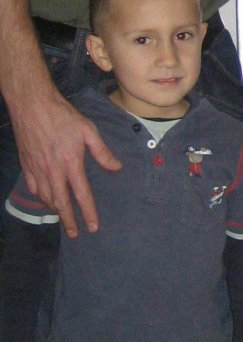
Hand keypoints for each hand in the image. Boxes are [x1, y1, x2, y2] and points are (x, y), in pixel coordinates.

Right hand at [9, 85, 120, 236]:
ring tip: (64, 219)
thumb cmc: (63, 117)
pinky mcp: (26, 166)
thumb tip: (117, 168)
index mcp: (71, 164)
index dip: (88, 213)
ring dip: (56, 210)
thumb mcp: (89, 131)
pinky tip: (47, 200)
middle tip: (76, 234)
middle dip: (69, 220)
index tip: (93, 227)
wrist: (33, 107)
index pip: (82, 195)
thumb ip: (103, 152)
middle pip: (61, 203)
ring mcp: (37, 170)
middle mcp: (52, 172)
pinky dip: (42, 198)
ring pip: (46, 198)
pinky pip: (34, 189)